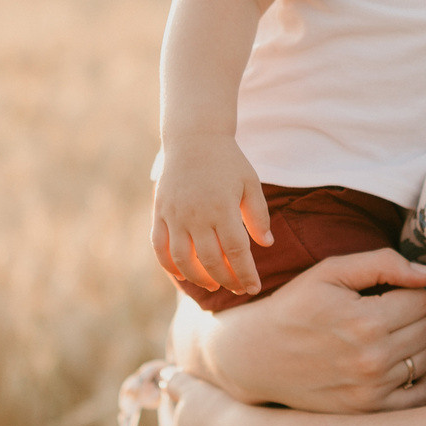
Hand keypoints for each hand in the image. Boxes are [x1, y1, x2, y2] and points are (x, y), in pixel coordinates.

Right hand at [152, 135, 272, 294]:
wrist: (194, 137)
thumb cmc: (227, 160)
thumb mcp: (250, 183)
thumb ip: (259, 215)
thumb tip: (266, 244)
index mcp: (223, 208)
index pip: (236, 252)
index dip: (246, 274)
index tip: (253, 287)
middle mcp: (197, 215)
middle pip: (211, 260)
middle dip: (226, 280)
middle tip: (237, 288)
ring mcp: (175, 215)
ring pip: (183, 259)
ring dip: (198, 277)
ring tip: (212, 284)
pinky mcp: (160, 212)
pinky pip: (159, 246)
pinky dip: (168, 265)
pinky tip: (181, 274)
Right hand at [173, 248, 425, 412]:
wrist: (257, 356)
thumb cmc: (294, 307)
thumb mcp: (330, 272)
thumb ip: (383, 263)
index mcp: (366, 320)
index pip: (421, 300)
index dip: (406, 291)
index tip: (385, 294)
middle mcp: (373, 359)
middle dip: (412, 316)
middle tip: (384, 314)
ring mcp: (371, 390)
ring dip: (413, 346)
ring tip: (384, 338)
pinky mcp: (368, 411)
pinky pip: (420, 394)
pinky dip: (417, 378)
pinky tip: (395, 365)